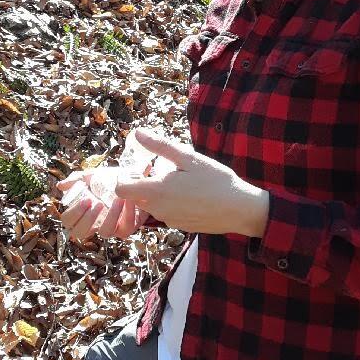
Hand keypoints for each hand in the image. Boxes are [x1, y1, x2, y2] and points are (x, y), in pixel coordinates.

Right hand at [56, 169, 139, 239]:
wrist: (132, 180)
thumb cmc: (108, 181)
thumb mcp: (92, 177)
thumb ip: (76, 180)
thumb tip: (60, 186)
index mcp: (82, 213)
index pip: (68, 221)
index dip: (74, 213)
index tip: (86, 199)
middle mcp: (93, 224)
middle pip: (80, 232)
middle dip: (87, 219)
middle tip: (97, 202)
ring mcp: (110, 228)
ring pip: (105, 232)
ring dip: (110, 216)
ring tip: (117, 200)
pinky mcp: (126, 228)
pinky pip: (125, 228)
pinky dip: (127, 213)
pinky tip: (129, 200)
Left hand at [114, 129, 269, 236]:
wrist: (239, 209)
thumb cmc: (215, 180)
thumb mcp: (188, 158)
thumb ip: (160, 146)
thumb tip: (138, 133)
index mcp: (156, 191)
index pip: (121, 189)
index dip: (126, 176)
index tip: (142, 166)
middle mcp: (157, 210)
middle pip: (135, 197)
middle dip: (142, 183)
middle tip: (161, 170)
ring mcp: (168, 220)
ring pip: (150, 206)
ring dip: (157, 194)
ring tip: (179, 181)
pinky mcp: (179, 227)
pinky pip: (165, 214)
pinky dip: (170, 204)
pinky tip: (189, 195)